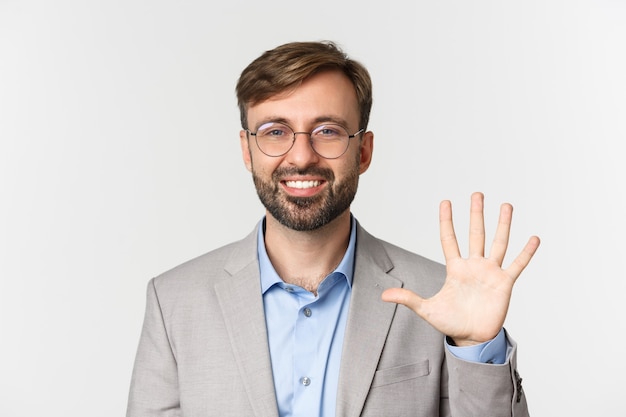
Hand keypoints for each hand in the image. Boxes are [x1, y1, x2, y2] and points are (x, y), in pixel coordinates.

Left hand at [382, 192, 539, 345]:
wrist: (472, 338)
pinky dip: (526, 253)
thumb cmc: (451, 322)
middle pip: (475, 234)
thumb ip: (408, 299)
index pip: (449, 239)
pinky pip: (517, 265)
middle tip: (477, 194)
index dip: (447, 221)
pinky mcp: (504, 284)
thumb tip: (383, 295)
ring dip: (502, 225)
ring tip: (506, 206)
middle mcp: (474, 266)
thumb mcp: (427, 309)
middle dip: (476, 214)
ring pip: (498, 243)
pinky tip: (533, 238)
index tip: (445, 202)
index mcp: (455, 269)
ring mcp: (490, 273)